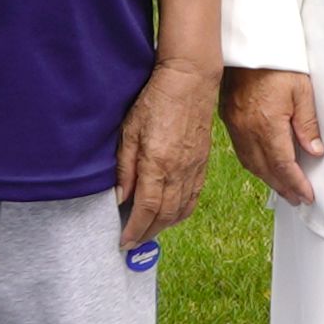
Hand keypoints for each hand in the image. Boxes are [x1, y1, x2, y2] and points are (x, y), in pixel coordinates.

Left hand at [114, 59, 214, 251]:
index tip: (124, 242)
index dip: (135, 230)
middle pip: (164, 216)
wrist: (190, 81)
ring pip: (180, 211)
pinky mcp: (202, 164)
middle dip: (148, 233)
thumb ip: (125, 167)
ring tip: (148, 231)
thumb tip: (121, 196)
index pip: (146, 209)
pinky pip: (193, 198)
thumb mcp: (129, 131)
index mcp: (158, 165)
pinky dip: (181, 213)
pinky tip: (171, 215)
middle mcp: (179, 172)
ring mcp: (193, 169)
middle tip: (133, 242)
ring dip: (164, 227)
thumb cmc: (158, 100)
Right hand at [223, 65, 323, 206]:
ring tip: (284, 188)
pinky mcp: (228, 118)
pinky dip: (254, 164)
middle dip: (283, 187)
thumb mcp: (302, 90)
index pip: (283, 164)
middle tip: (298, 199)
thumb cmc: (279, 64)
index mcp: (267, 124)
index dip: (296, 183)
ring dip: (268, 179)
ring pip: (251, 163)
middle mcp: (247, 129)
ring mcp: (235, 125)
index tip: (308, 195)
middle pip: (266, 169)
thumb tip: (314, 152)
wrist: (249, 44)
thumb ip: (307, 124)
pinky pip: (241, 151)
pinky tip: (264, 167)